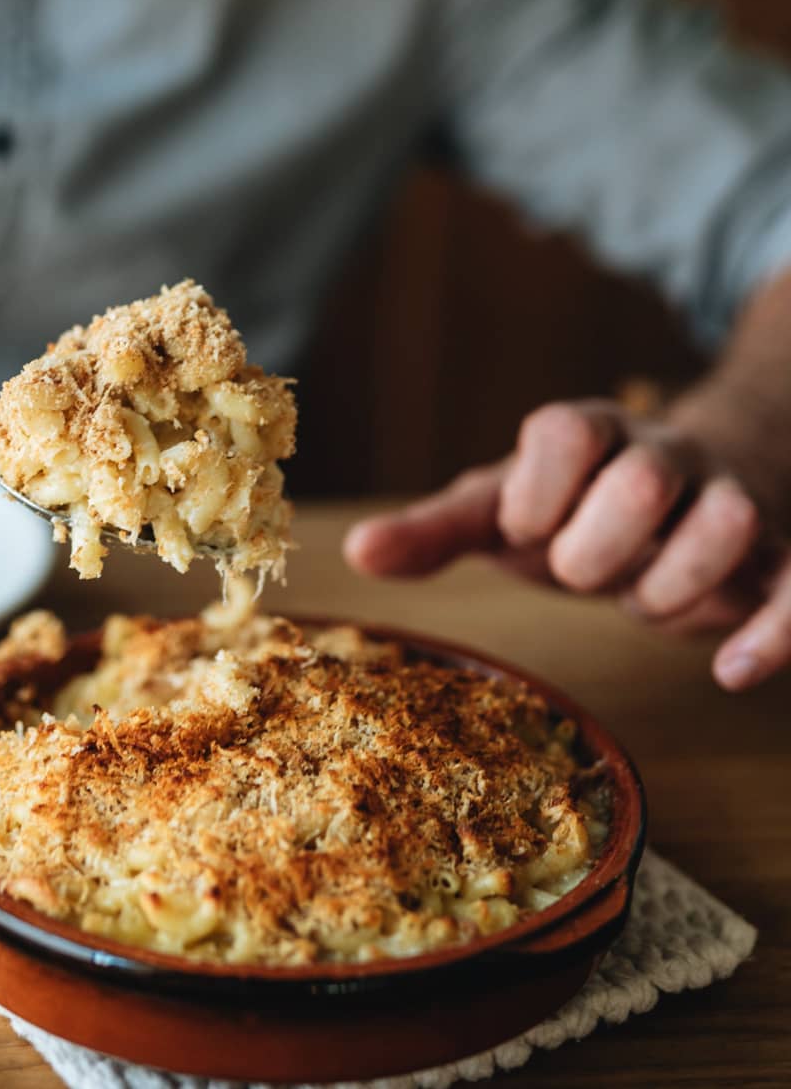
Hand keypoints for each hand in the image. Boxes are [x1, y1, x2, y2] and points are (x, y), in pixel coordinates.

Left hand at [344, 398, 790, 691]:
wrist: (679, 495)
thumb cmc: (573, 508)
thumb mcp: (502, 512)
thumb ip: (435, 530)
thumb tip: (355, 553)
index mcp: (587, 433)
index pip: (564, 432)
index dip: (537, 497)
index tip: (527, 531)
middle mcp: (663, 453)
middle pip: (641, 480)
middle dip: (598, 552)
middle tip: (584, 575)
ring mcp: (729, 497)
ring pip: (729, 521)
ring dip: (672, 587)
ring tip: (642, 600)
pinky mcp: (778, 552)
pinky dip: (772, 631)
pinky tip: (729, 669)